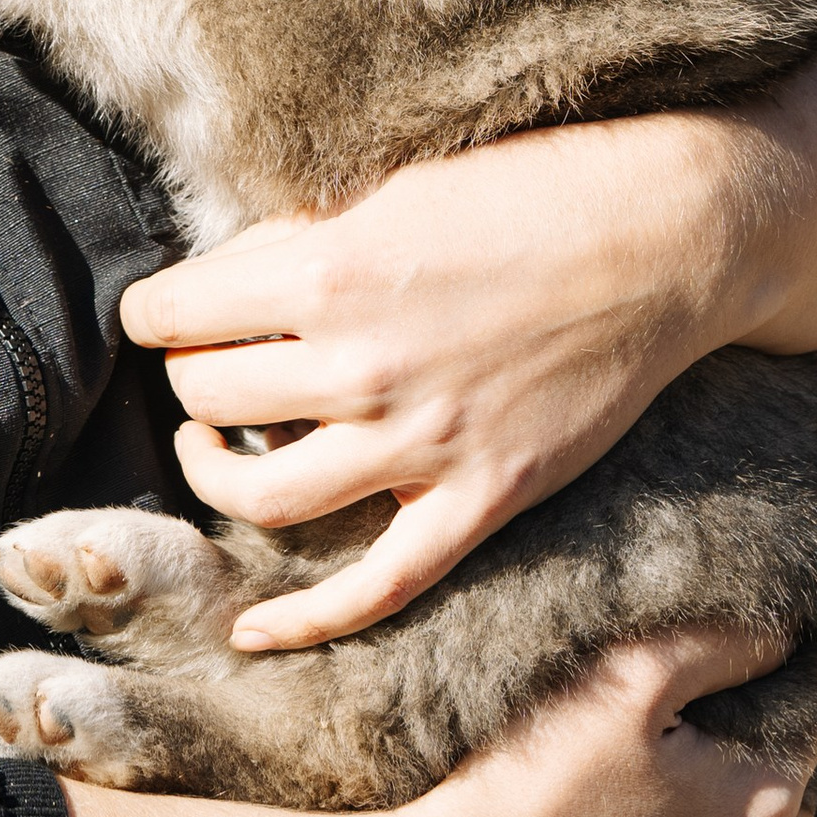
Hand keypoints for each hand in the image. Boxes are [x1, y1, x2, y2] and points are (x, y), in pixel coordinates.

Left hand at [119, 29, 816, 646]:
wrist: (660, 238)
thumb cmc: (525, 189)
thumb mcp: (390, 186)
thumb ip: (301, 240)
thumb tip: (218, 283)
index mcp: (326, 271)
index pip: (176, 313)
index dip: (155, 313)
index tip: (163, 313)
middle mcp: (360, 364)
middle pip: (208, 396)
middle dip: (190, 377)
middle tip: (206, 363)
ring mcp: (421, 443)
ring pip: (261, 492)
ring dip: (213, 472)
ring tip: (211, 447)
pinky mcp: (480, 499)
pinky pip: (374, 586)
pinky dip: (305, 620)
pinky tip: (252, 629)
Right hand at [387, 625, 816, 816]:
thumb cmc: (536, 784)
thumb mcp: (626, 681)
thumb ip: (720, 644)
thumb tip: (786, 631)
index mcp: (766, 803)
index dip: (783, 669)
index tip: (744, 644)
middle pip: (781, 781)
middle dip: (745, 740)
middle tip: (673, 707)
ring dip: (709, 805)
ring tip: (634, 772)